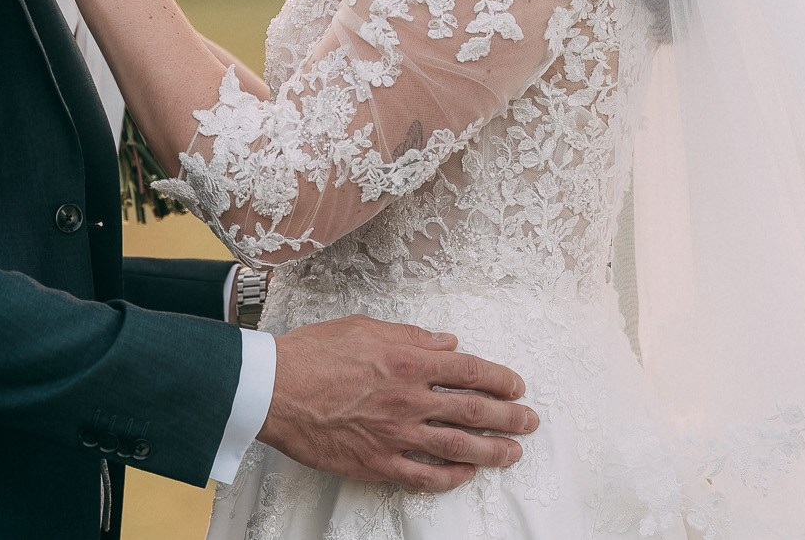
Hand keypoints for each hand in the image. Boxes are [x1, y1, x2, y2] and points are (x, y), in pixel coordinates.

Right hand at [259, 316, 537, 491]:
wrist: (274, 389)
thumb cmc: (313, 353)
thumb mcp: (364, 327)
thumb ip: (410, 335)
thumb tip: (447, 342)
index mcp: (409, 360)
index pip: (470, 370)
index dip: (499, 378)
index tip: (516, 385)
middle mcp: (410, 399)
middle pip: (474, 411)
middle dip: (509, 417)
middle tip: (530, 421)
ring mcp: (396, 435)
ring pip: (458, 447)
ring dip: (492, 451)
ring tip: (513, 453)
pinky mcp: (378, 462)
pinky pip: (424, 476)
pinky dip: (450, 477)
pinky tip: (465, 474)